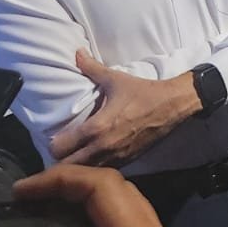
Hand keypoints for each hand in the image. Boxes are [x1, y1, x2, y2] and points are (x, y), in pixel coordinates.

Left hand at [49, 51, 199, 166]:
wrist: (174, 105)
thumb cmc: (143, 92)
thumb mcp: (116, 79)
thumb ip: (92, 68)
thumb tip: (76, 53)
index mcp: (96, 128)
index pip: (59, 148)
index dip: (54, 143)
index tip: (58, 137)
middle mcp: (102, 148)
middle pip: (67, 167)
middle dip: (62, 159)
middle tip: (64, 149)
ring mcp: (116, 157)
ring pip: (85, 173)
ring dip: (79, 167)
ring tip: (78, 156)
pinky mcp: (128, 161)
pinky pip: (103, 171)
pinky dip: (96, 169)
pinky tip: (98, 158)